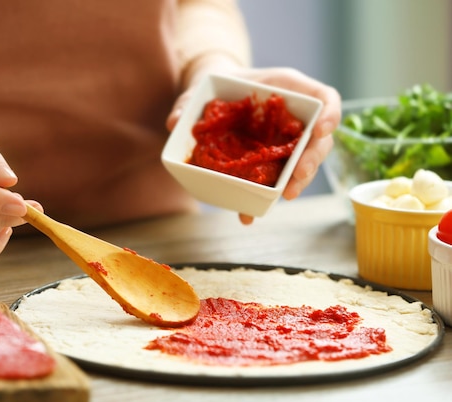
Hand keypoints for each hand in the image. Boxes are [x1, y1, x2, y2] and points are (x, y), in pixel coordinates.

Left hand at [166, 62, 340, 224]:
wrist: (216, 96)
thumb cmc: (218, 84)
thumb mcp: (202, 86)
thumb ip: (189, 101)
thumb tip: (175, 122)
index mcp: (287, 89)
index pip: (324, 99)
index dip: (330, 114)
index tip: (321, 129)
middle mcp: (294, 117)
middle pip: (319, 140)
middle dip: (311, 161)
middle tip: (295, 180)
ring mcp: (286, 141)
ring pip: (304, 163)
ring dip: (297, 183)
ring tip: (282, 198)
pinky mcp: (273, 161)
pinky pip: (277, 181)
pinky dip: (264, 200)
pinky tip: (248, 214)